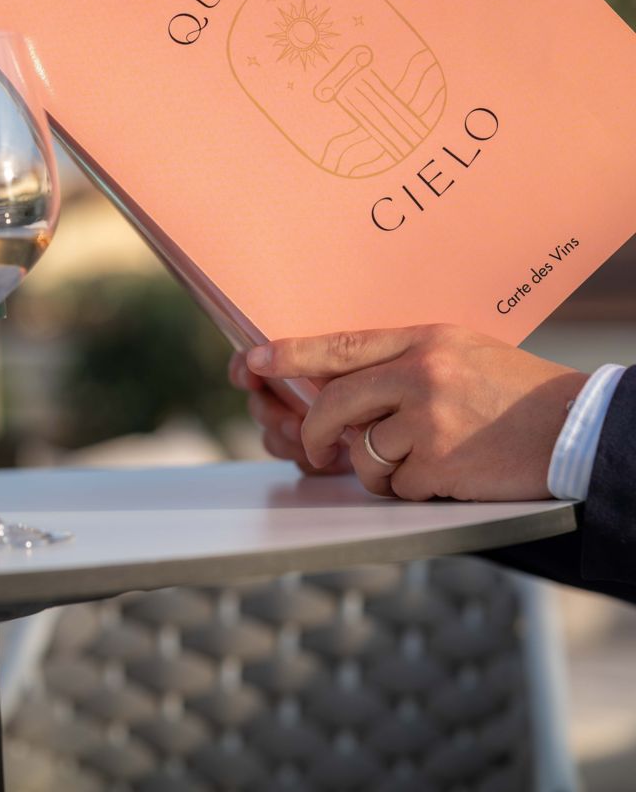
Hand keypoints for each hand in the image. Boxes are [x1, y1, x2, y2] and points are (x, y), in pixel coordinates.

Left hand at [241, 324, 588, 500]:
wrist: (573, 427)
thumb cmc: (511, 393)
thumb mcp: (458, 353)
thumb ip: (402, 364)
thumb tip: (341, 387)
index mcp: (423, 341)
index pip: (341, 344)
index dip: (291, 354)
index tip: (255, 361)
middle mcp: (421, 373)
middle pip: (334, 403)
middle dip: (313, 432)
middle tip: (315, 449)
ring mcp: (428, 418)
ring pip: (362, 453)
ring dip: (379, 469)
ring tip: (422, 460)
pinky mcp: (439, 462)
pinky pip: (394, 485)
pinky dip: (410, 488)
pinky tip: (447, 474)